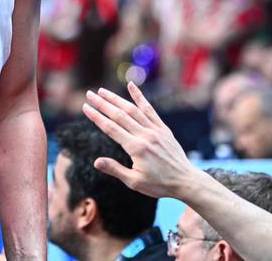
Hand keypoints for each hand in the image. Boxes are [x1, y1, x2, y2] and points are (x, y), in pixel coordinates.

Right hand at [82, 82, 199, 199]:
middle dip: (102, 103)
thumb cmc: (159, 185)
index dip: (96, 117)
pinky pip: (150, 109)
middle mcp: (145, 135)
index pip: (111, 128)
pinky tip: (131, 85)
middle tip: (89, 94)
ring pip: (132, 109)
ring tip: (103, 91)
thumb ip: (115, 169)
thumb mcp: (134, 182)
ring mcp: (155, 130)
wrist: (186, 181)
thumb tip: (96, 162)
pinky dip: (140, 97)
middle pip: (119, 115)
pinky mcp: (163, 128)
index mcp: (136, 148)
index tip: (85, 107)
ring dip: (116, 99)